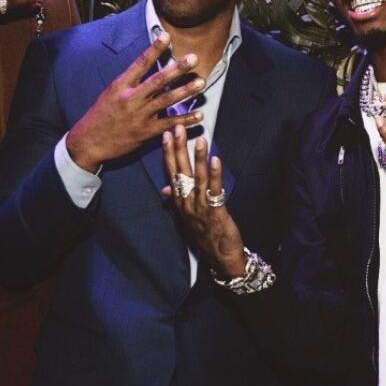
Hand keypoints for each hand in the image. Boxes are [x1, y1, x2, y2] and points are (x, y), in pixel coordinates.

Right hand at [66, 35, 205, 171]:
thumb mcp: (111, 92)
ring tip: (201, 82)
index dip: (154, 49)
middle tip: (193, 58)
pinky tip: (199, 115)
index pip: (140, 63)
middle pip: (158, 80)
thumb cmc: (101, 115)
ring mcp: (139, 115)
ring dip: (185, 91)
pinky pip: (169, 124)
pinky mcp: (145, 132)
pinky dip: (185, 120)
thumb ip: (130, 81)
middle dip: (177, 69)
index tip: (167, 36)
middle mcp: (131, 98)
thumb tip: (149, 67)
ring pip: (166, 100)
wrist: (89, 141)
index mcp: (121, 85)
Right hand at [161, 126, 246, 276]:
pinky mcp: (216, 212)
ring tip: (200, 139)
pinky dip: (214, 175)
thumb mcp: (187, 216)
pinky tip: (216, 160)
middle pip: (180, 171)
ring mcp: (200, 207)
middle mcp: (186, 203)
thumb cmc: (205, 234)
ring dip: (198, 158)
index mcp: (180, 201)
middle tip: (176, 129)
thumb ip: (178, 198)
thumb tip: (166, 186)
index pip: (171, 172)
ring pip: (197, 178)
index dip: (168, 153)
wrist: (219, 257)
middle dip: (178, 149)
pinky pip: (214, 191)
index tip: (166, 135)